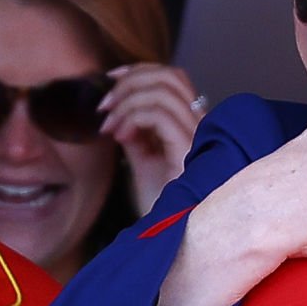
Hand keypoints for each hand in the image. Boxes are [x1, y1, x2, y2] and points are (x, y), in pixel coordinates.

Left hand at [99, 64, 202, 214]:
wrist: (170, 235)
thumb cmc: (162, 204)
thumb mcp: (143, 161)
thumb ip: (136, 134)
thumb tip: (120, 113)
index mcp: (194, 126)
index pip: (173, 79)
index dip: (139, 70)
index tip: (109, 80)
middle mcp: (202, 126)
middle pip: (171, 76)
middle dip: (130, 81)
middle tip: (104, 104)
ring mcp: (200, 136)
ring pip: (164, 90)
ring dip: (127, 100)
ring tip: (109, 123)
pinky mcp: (190, 149)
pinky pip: (159, 114)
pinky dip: (132, 117)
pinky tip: (119, 136)